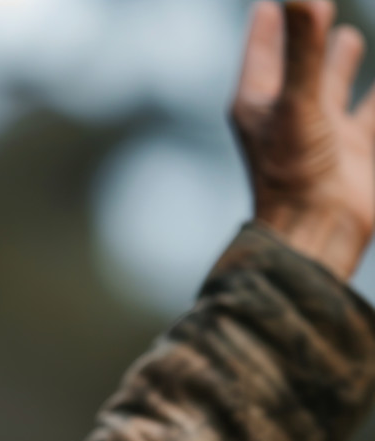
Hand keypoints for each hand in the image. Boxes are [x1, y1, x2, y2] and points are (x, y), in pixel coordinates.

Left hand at [232, 1, 374, 279]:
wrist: (318, 234)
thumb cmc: (294, 174)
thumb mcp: (297, 104)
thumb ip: (303, 51)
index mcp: (260, 104)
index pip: (261, 52)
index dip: (266, 25)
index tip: (267, 3)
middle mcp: (289, 116)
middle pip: (299, 65)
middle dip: (308, 38)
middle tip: (316, 7)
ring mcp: (323, 133)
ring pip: (335, 87)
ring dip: (342, 64)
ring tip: (349, 39)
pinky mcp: (356, 151)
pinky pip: (373, 112)